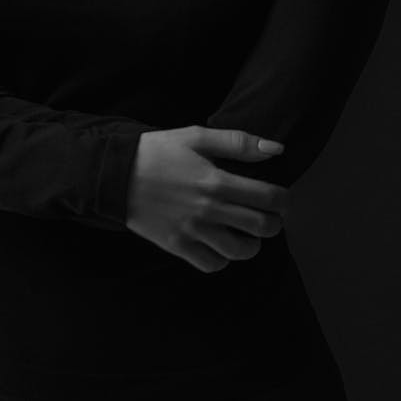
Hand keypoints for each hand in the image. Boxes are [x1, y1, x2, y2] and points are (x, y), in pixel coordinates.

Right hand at [126, 125, 288, 273]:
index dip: (284, 200)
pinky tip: (221, 244)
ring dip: (252, 245)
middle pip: (260, 227)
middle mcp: (209, 209)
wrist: (116, 174)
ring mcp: (193, 231)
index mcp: (216, 180)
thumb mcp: (197, 136)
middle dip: (274, 224)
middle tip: (270, 217)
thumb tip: (277, 149)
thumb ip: (238, 143)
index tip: (281, 199)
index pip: (269, 197)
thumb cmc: (159, 151)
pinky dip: (223, 259)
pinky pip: (212, 264)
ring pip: (240, 251)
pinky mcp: (178, 246)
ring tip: (248, 234)